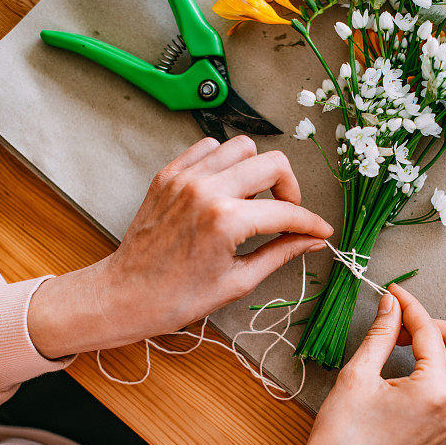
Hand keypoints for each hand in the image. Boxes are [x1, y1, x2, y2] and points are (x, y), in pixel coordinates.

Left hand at [28, 136, 332, 357]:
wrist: (126, 294)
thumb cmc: (178, 297)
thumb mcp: (238, 280)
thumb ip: (280, 253)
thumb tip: (311, 241)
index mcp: (226, 220)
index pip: (286, 211)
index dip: (310, 222)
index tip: (319, 230)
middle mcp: (207, 190)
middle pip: (272, 162)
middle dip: (290, 188)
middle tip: (286, 212)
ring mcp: (185, 177)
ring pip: (241, 147)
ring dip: (256, 171)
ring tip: (254, 200)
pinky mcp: (169, 174)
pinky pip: (208, 148)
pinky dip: (224, 163)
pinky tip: (225, 189)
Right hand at [287, 284, 445, 444]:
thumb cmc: (342, 438)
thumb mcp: (357, 376)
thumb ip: (381, 334)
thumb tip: (391, 305)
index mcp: (434, 390)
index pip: (430, 331)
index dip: (409, 306)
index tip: (393, 294)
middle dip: (436, 326)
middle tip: (402, 327)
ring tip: (418, 351)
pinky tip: (427, 376)